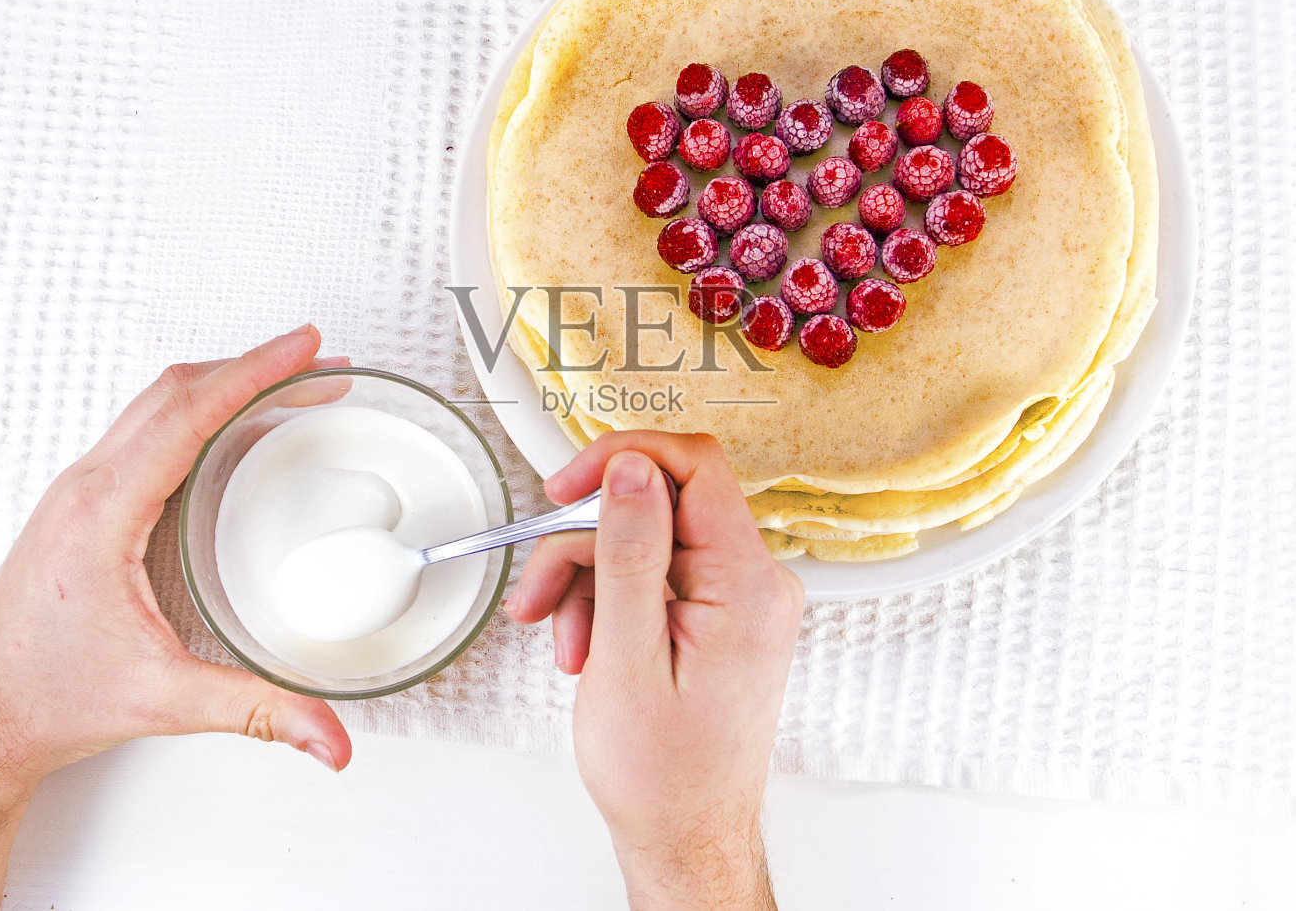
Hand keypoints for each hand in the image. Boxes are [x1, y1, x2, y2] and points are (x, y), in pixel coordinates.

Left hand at [0, 325, 353, 786]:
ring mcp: (80, 493)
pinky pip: (147, 434)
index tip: (305, 348)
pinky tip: (236, 435)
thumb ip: (255, 712)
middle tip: (320, 362)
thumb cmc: (46, 698)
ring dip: (226, 386)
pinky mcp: (84, 507)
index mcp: (101, 513)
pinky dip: (200, 415)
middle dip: (254, 367)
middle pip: (175, 392)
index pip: (186, 414)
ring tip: (291, 388)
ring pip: (158, 407)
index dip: (254, 373)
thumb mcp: (163, 701)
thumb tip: (327, 735)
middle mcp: (86, 489)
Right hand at [506, 433, 803, 910]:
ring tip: (563, 639)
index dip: (623, 460)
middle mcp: (755, 584)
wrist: (683, 834)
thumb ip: (630, 555)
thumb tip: (631, 470)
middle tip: (540, 590)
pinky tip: (586, 647)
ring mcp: (737, 599)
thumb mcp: (628, 659)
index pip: (695, 467)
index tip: (566, 486)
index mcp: (748, 586)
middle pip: (657, 507)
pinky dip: (607, 602)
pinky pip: (653, 575)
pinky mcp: (716, 614)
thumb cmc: (664, 775)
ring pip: (645, 541)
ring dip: (587, 580)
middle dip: (585, 543)